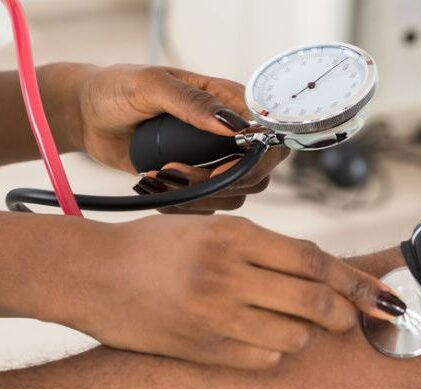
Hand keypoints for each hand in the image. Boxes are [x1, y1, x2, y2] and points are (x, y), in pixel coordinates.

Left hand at [44, 63, 287, 212]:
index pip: (268, 134)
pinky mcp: (196, 182)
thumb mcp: (150, 85)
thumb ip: (192, 102)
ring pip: (235, 195)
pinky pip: (207, 207)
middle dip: (221, 182)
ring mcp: (214, 161)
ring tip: (159, 175)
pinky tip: (155, 185)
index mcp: (228, 102)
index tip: (218, 167)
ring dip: (198, 195)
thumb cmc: (117, 89)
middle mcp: (228, 135)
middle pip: (257, 173)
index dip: (255, 159)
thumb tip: (232, 126)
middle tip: (174, 170)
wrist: (89, 117)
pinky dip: (182, 206)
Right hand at [44, 215, 405, 368]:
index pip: (315, 260)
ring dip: (307, 333)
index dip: (356, 281)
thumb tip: (319, 270)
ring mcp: (215, 315)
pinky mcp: (202, 349)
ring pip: (295, 337)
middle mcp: (229, 273)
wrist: (92, 273)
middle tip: (352, 318)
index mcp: (235, 235)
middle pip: (315, 301)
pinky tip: (261, 338)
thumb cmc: (155, 245)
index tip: (384, 296)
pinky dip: (275, 352)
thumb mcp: (211, 228)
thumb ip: (264, 248)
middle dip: (346, 313)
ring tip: (295, 324)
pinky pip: (263, 360)